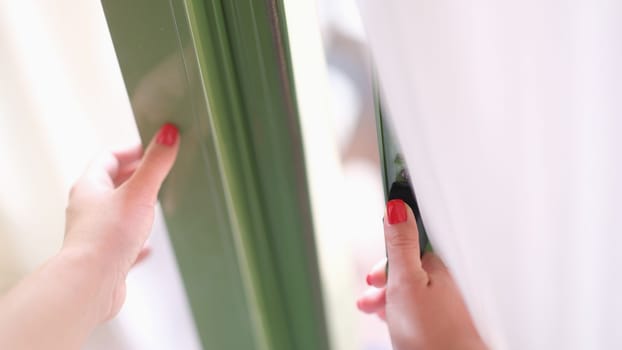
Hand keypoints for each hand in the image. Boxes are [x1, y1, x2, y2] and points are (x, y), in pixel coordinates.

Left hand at [63, 123, 179, 320]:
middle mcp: (88, 208)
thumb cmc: (107, 238)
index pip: (108, 157)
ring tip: (155, 202)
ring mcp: (95, 233)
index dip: (131, 150)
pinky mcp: (104, 257)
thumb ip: (156, 164)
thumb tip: (168, 133)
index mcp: (90, 187)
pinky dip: (136, 239)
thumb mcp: (139, 193)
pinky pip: (121, 243)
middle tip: (157, 171)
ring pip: (116, 212)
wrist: (91, 284)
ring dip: (135, 205)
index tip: (153, 148)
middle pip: (110, 183)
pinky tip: (148, 246)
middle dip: (135, 175)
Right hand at [357, 199, 485, 349]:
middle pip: (408, 269)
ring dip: (390, 299)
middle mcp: (448, 281)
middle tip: (371, 296)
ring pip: (412, 291)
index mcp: (440, 265)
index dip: (386, 258)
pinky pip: (420, 308)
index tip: (374, 272)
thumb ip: (401, 244)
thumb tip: (397, 206)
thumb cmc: (432, 334)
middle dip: (384, 281)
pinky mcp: (448, 323)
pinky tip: (398, 323)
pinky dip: (404, 312)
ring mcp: (449, 303)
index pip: (410, 245)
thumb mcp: (405, 282)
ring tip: (379, 315)